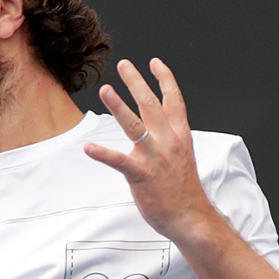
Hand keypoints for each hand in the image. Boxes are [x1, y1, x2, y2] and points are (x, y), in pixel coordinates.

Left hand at [83, 58, 223, 243]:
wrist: (190, 216)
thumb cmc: (182, 189)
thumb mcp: (181, 156)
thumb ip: (167, 139)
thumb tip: (156, 128)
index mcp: (180, 136)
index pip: (174, 101)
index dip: (165, 79)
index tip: (155, 62)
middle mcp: (169, 142)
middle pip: (151, 104)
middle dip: (137, 82)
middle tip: (124, 64)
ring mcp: (155, 158)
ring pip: (135, 125)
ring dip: (118, 106)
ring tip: (105, 89)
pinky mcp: (141, 175)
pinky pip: (119, 161)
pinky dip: (102, 154)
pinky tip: (87, 147)